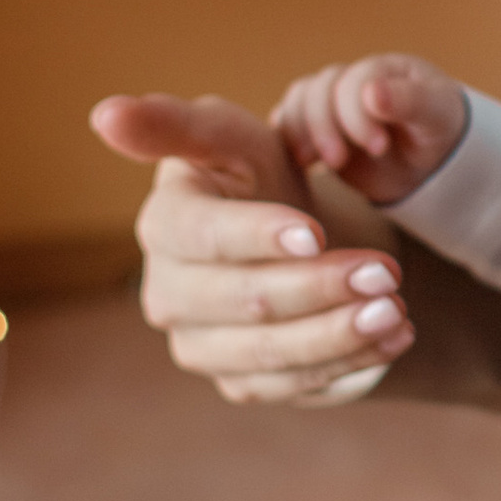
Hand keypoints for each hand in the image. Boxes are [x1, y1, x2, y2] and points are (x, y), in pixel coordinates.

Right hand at [89, 91, 415, 404]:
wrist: (290, 235)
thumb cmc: (255, 175)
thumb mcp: (228, 136)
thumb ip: (176, 123)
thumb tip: (104, 114)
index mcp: (163, 225)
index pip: (202, 236)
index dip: (257, 236)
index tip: (315, 232)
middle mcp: (168, 294)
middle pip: (245, 300)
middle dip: (320, 286)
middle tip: (386, 271)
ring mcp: (200, 345)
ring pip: (271, 352)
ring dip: (340, 334)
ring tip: (396, 310)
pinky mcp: (239, 382)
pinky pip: (293, 385)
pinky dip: (350, 362)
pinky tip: (395, 336)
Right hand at [270, 53, 466, 204]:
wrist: (429, 162)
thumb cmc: (439, 130)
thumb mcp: (437, 115)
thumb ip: (410, 101)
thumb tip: (372, 92)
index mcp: (384, 68)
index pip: (355, 80)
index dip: (357, 114)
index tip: (378, 148)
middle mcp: (353, 79)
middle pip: (320, 89)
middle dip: (326, 126)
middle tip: (340, 162)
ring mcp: (332, 102)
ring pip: (300, 101)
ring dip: (302, 132)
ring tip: (318, 163)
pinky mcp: (317, 127)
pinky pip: (288, 120)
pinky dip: (288, 138)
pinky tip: (300, 162)